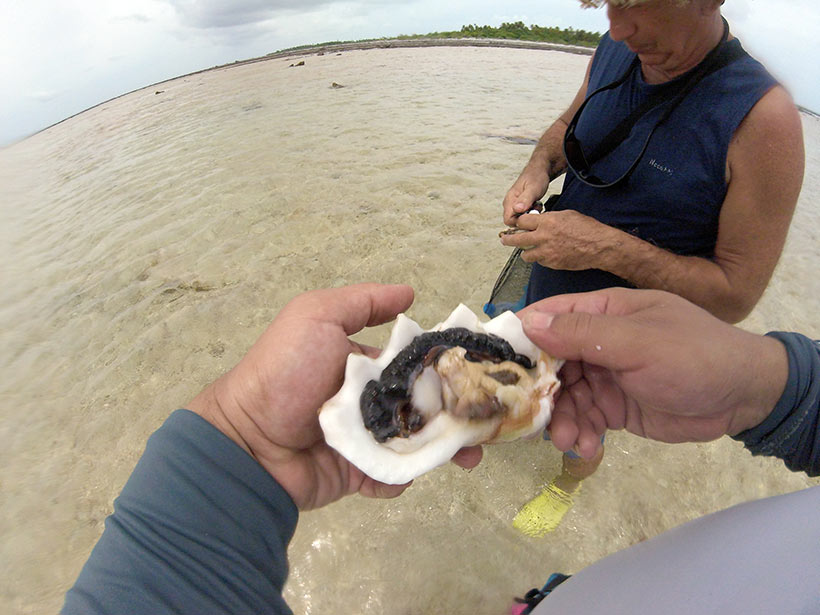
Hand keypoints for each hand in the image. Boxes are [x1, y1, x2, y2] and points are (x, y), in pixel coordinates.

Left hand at [188, 283, 482, 509]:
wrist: (248, 441)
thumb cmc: (285, 372)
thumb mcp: (316, 317)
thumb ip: (362, 302)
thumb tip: (409, 292)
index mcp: (367, 363)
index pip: (418, 362)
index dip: (448, 364)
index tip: (480, 369)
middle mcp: (372, 399)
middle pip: (426, 404)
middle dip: (457, 411)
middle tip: (486, 420)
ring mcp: (367, 438)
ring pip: (417, 442)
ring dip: (446, 448)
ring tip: (469, 455)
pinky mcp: (360, 472)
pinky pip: (393, 475)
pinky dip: (403, 476)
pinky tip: (409, 471)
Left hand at [500, 209, 617, 270]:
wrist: (599, 246)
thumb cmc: (587, 228)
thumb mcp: (567, 215)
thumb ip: (551, 218)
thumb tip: (541, 221)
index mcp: (547, 222)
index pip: (522, 221)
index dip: (518, 222)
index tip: (516, 224)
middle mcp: (543, 237)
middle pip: (517, 239)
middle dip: (508, 239)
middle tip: (505, 239)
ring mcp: (547, 252)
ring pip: (525, 254)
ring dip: (525, 252)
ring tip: (526, 251)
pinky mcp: (552, 263)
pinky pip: (540, 262)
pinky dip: (540, 259)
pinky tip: (546, 255)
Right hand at [502, 165, 549, 225]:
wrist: (540, 170)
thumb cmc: (536, 177)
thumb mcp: (533, 188)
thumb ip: (525, 199)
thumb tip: (517, 209)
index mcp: (509, 200)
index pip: (508, 221)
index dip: (520, 222)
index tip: (531, 215)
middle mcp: (509, 204)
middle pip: (513, 222)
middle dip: (526, 219)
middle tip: (535, 209)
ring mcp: (514, 205)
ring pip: (519, 219)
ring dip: (530, 216)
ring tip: (537, 205)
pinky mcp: (519, 205)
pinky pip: (523, 215)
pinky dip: (531, 213)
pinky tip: (536, 205)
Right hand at [518, 288, 788, 458]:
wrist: (746, 397)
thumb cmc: (693, 356)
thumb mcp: (638, 341)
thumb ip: (584, 333)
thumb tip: (529, 322)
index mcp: (602, 310)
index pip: (547, 318)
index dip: (520, 340)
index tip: (493, 367)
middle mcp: (596, 340)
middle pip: (549, 363)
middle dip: (540, 392)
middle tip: (533, 418)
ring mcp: (604, 375)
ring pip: (564, 397)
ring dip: (561, 419)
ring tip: (569, 441)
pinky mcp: (613, 407)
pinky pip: (584, 419)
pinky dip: (581, 433)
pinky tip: (589, 448)